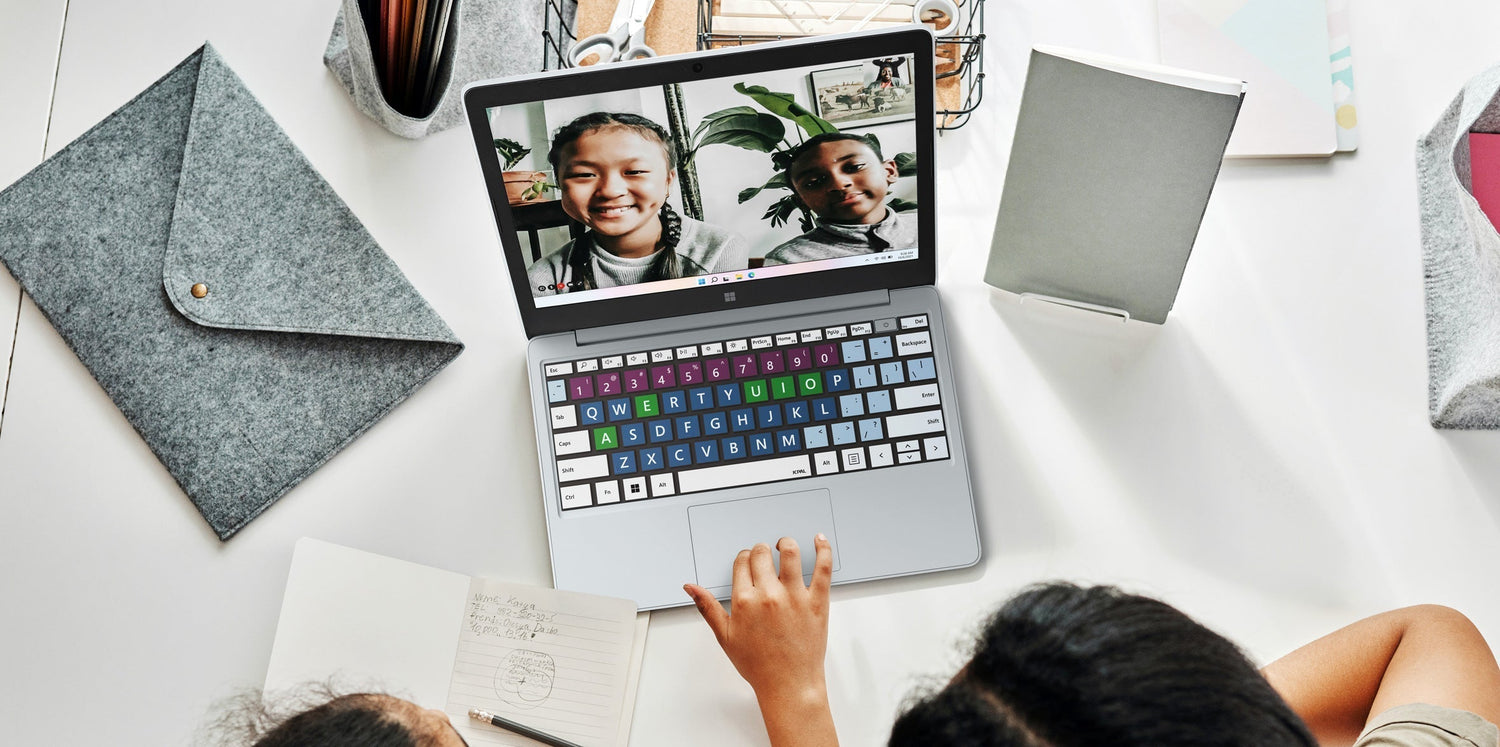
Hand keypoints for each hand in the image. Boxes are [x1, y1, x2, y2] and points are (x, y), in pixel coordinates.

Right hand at [685, 535, 836, 746]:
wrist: (789, 685)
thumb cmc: (759, 665)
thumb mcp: (725, 637)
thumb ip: (707, 607)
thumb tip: (691, 587)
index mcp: (745, 601)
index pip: (742, 561)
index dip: (744, 558)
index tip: (747, 562)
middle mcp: (769, 594)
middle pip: (762, 553)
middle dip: (760, 551)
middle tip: (764, 557)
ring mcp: (795, 596)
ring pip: (790, 553)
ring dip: (785, 544)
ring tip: (784, 546)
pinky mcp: (818, 601)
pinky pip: (823, 568)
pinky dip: (823, 549)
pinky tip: (819, 540)